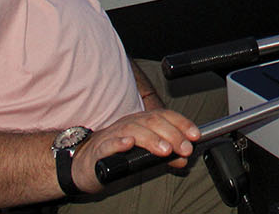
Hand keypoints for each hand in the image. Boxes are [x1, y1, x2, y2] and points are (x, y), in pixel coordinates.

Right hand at [70, 109, 200, 192]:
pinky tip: (129, 144)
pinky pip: (109, 143)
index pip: (165, 115)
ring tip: (165, 149)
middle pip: (153, 122)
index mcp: (141, 122)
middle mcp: (129, 124)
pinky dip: (120, 142)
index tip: (195, 135)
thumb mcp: (144, 153)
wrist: (84, 163)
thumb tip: (185, 157)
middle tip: (184, 148)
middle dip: (173, 134)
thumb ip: (166, 154)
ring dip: (152, 139)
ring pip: (134, 130)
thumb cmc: (116, 155)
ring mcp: (113, 135)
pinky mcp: (99, 149)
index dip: (182, 123)